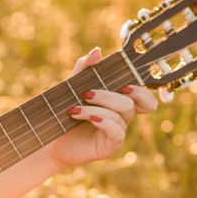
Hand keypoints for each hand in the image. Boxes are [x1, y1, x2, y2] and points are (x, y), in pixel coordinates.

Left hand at [48, 47, 158, 169]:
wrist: (52, 141)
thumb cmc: (66, 113)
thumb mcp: (73, 88)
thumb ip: (84, 69)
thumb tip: (97, 52)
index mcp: (119, 102)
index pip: (144, 97)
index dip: (142, 90)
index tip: (122, 85)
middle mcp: (123, 116)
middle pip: (132, 102)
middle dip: (109, 95)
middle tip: (87, 94)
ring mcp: (119, 131)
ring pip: (122, 114)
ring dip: (96, 108)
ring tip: (74, 109)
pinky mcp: (111, 145)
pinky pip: (116, 131)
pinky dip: (103, 121)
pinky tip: (89, 119)